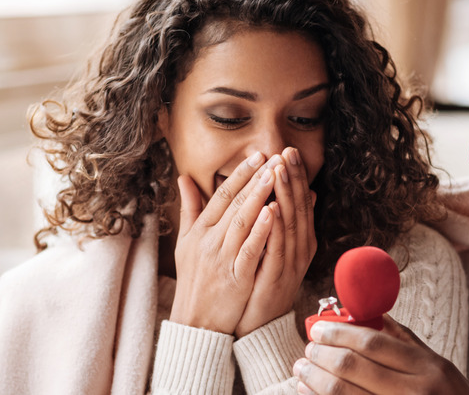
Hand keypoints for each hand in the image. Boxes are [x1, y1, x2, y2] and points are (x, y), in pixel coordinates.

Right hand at [169, 152, 276, 333]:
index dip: (239, 174)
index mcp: (199, 231)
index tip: (256, 155)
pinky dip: (261, 230)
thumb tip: (184, 177)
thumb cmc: (194, 279)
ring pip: (242, 222)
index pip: (221, 196)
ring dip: (259, 197)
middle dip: (254, 179)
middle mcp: (209, 241)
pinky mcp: (236, 276)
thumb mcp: (186, 242)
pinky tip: (274, 212)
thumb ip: (190, 209)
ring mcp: (222, 259)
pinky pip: (250, 249)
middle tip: (272, 157)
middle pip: (233, 204)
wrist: (196, 321)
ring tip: (275, 176)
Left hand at [235, 147, 317, 336]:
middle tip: (287, 151)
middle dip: (293, 178)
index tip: (287, 151)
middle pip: (298, 207)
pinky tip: (272, 209)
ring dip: (286, 195)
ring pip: (290, 223)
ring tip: (279, 170)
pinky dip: (275, 228)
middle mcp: (299, 248)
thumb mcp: (276, 248)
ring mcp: (290, 263)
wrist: (258, 324)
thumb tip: (306, 193)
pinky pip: (277, 249)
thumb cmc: (263, 282)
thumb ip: (286, 221)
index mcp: (299, 239)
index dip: (295, 176)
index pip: (300, 202)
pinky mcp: (277, 277)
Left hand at [293, 315, 468, 394]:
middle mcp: (413, 393)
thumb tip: (369, 313)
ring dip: (314, 380)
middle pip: (353, 368)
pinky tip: (311, 393)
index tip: (319, 328)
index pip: (373, 343)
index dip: (339, 332)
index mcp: (427, 369)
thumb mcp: (437, 365)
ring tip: (302, 369)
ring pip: (341, 394)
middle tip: (308, 349)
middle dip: (322, 355)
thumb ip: (403, 341)